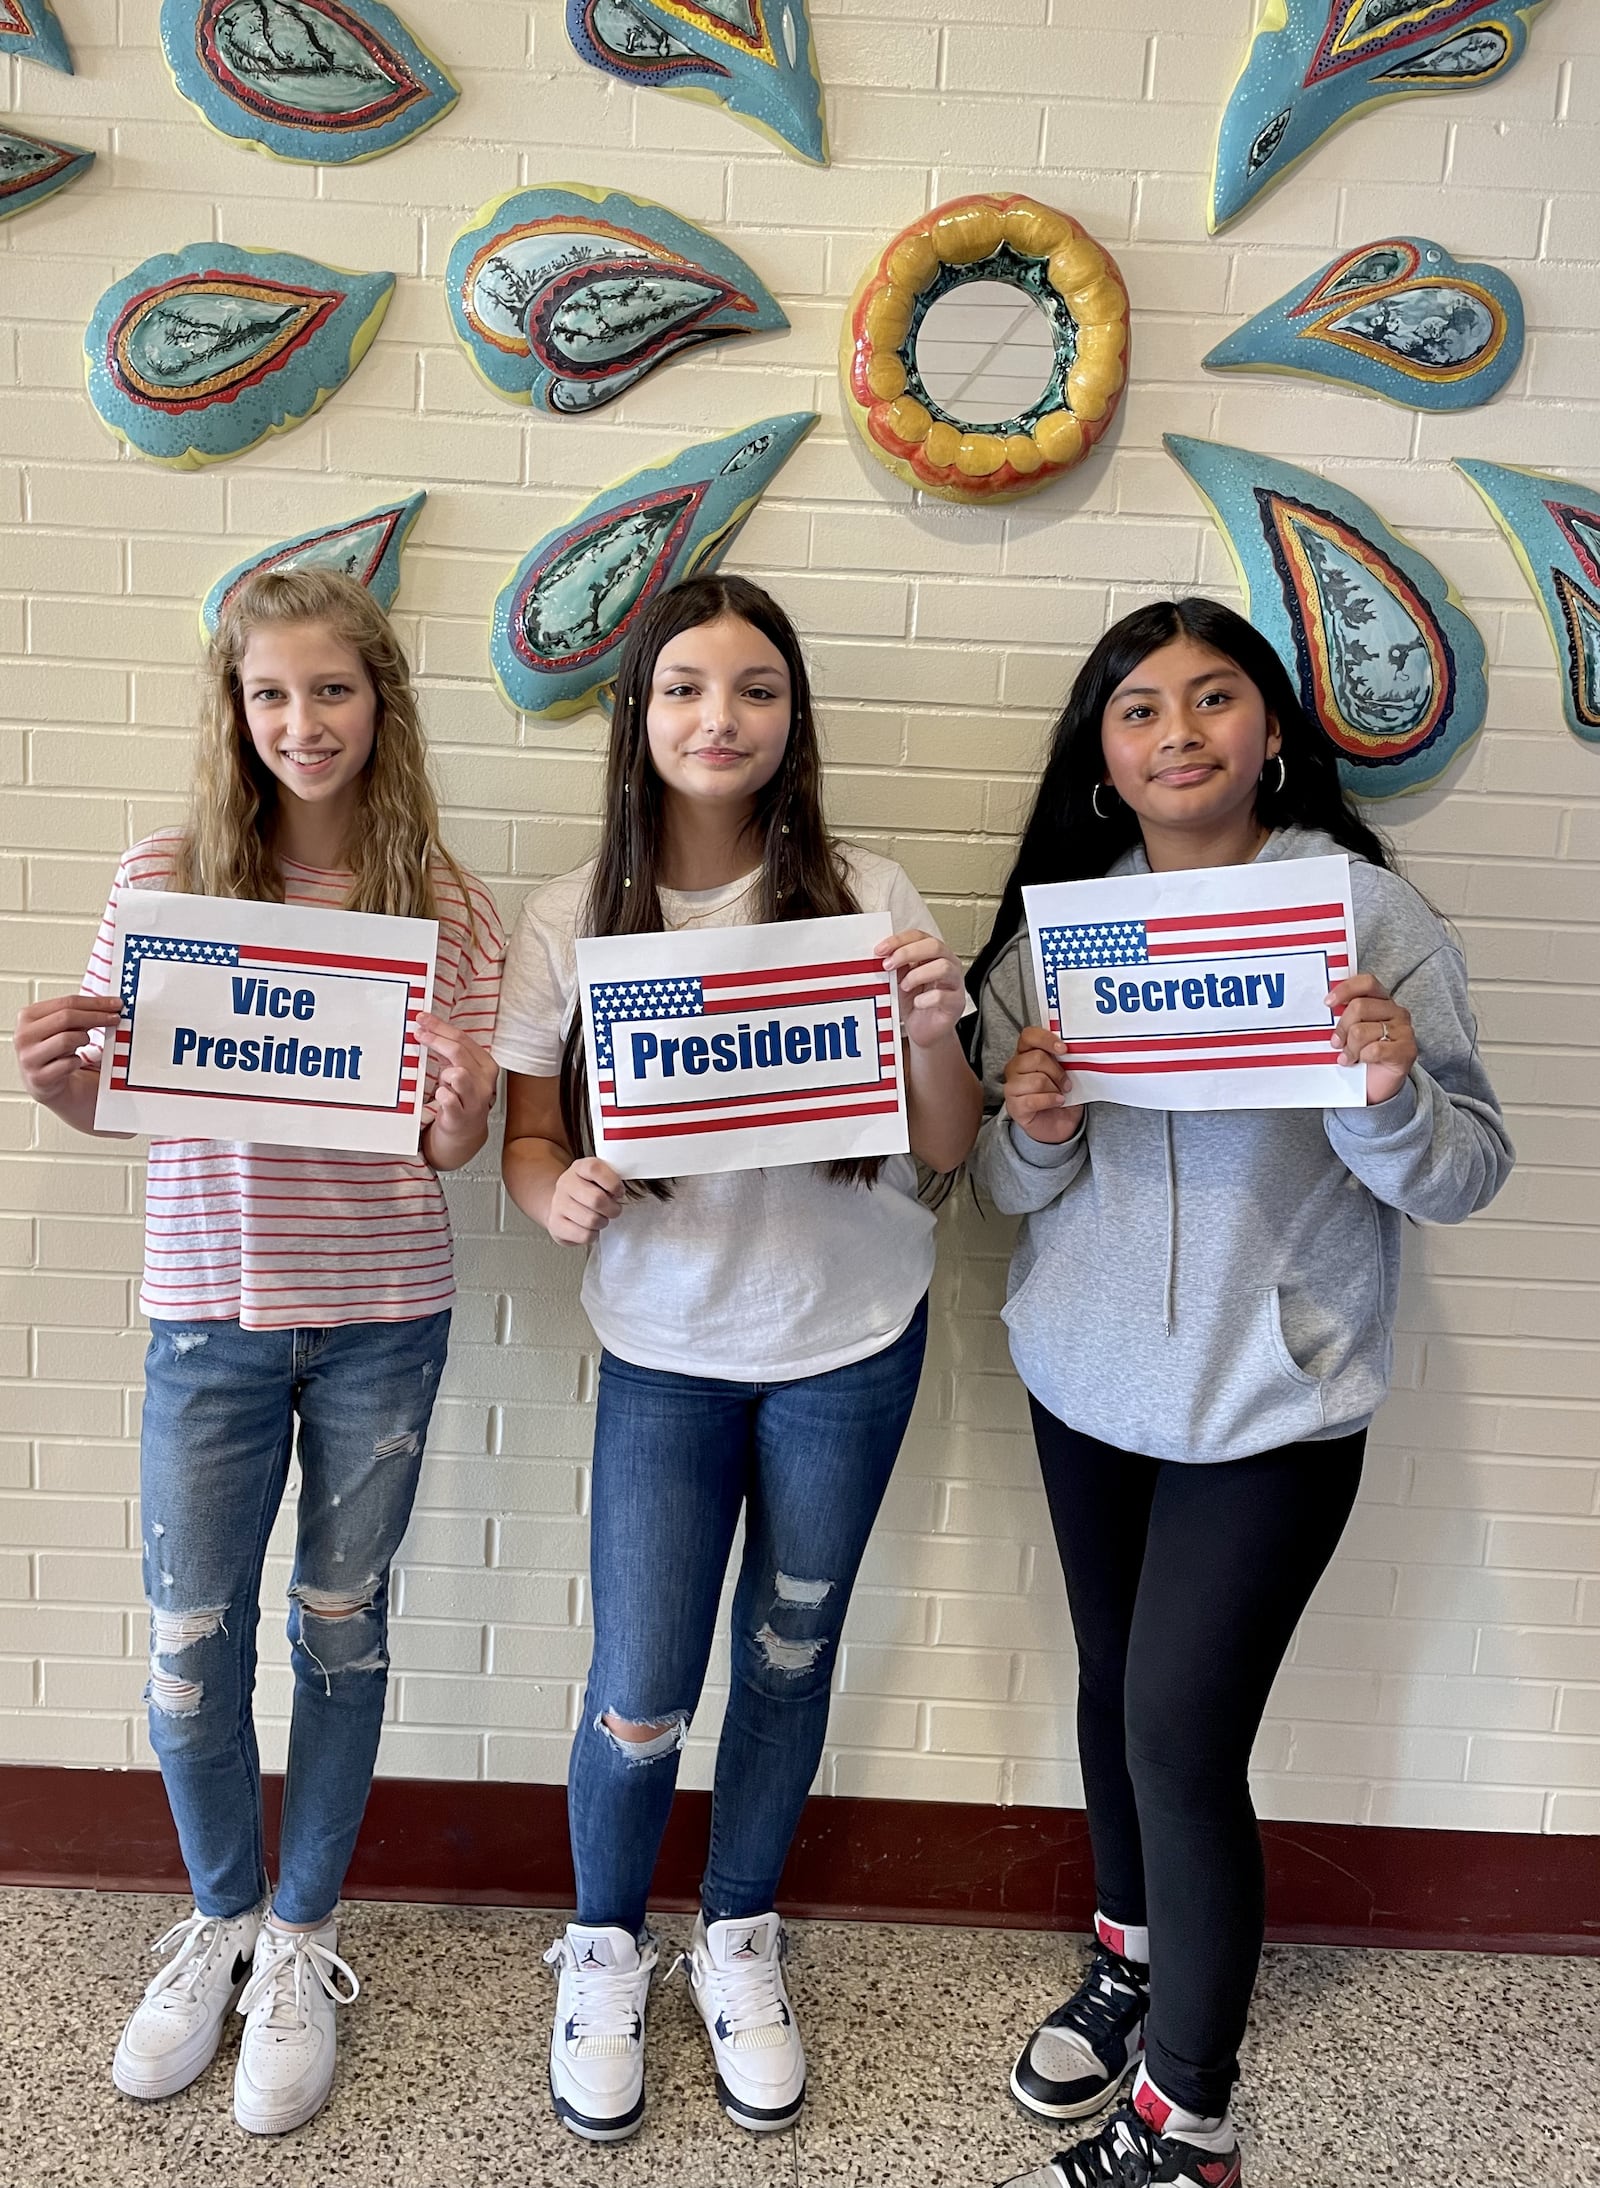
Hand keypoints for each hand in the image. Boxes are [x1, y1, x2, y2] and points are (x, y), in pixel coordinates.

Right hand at [14, 993, 123, 1106]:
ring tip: (84, 1042)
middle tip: (114, 1018)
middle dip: (96, 1016)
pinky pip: (68, 1064)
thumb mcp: (62, 1029)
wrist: (48, 1086)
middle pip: (66, 1017)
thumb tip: (108, 1005)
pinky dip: (78, 1061)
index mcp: (28, 1017)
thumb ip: (77, 1015)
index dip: (94, 1002)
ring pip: (67, 1039)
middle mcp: (24, 1036)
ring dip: (83, 1039)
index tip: (115, 1003)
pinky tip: (76, 1061)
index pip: (66, 1002)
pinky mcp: (39, 1078)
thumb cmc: (57, 1054)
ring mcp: (29, 1057)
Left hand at [416, 1013, 497, 1136]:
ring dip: (445, 1073)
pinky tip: (440, 1095)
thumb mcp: (462, 1070)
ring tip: (442, 1081)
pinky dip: (441, 1094)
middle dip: (435, 1038)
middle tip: (419, 1033)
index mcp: (486, 1065)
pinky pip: (447, 1098)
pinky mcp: (462, 1115)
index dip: (441, 1027)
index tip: (424, 1019)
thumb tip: (429, 1027)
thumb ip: (451, 1052)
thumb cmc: (462, 1097)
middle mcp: (484, 1081)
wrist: (465, 1130)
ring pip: (458, 1073)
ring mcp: (475, 1099)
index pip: (463, 1039)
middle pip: (459, 1051)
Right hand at [548, 1156, 625, 1245]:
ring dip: (603, 1222)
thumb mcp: (598, 1178)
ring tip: (601, 1219)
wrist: (561, 1205)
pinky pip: (584, 1235)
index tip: (619, 1192)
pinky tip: (590, 1228)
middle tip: (614, 1209)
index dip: (613, 1182)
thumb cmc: (587, 1192)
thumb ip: (611, 1180)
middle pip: (596, 1199)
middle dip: (612, 1209)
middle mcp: (565, 1184)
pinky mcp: (556, 1225)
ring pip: (591, 1220)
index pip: (595, 1169)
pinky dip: (593, 1235)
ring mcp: (558, 1204)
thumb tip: (619, 1193)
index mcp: (579, 1168)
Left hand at [878, 930, 965, 1049]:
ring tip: (904, 986)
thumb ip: (896, 966)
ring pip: (943, 967)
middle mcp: (948, 964)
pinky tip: (917, 1003)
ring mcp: (955, 983)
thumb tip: (883, 955)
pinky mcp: (956, 1003)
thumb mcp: (900, 980)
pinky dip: (926, 998)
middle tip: (888, 965)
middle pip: (934, 946)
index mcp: (933, 954)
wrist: (925, 1031)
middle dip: (907, 953)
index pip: (919, 936)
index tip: (880, 950)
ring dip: (917, 975)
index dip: (899, 940)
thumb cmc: (915, 1002)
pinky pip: (944, 996)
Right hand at [1003, 1025, 1085, 1144]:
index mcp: (1026, 1053)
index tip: (1064, 1049)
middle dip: (1057, 1072)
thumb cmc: (1060, 1093)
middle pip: (1036, 1058)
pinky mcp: (1014, 1106)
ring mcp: (1011, 1087)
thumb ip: (1065, 1059)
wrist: (1058, 1123)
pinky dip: (1051, 1101)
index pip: (1028, 1036)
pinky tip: (1057, 1102)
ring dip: (1055, 1089)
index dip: (1046, 1039)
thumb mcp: (1067, 1072)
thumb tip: (1075, 1050)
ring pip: (1037, 1080)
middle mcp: (1014, 1067)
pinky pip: (1033, 1100)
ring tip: (1060, 1094)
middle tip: (1066, 1083)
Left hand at [1327, 974, 1416, 1105]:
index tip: (1328, 1003)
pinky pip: (1374, 1049)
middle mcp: (1396, 1012)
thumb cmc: (1363, 1055)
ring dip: (1350, 1048)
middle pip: (1359, 1007)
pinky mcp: (1407, 1050)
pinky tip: (1361, 1062)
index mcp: (1382, 1001)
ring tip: (1348, 1057)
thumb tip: (1326, 1008)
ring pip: (1361, 1031)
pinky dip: (1362, 1058)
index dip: (1345, 989)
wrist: (1380, 1085)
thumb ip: (1344, 1017)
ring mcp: (1404, 1030)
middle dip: (1341, 1028)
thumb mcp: (1351, 1032)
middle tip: (1336, 1043)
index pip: (1366, 983)